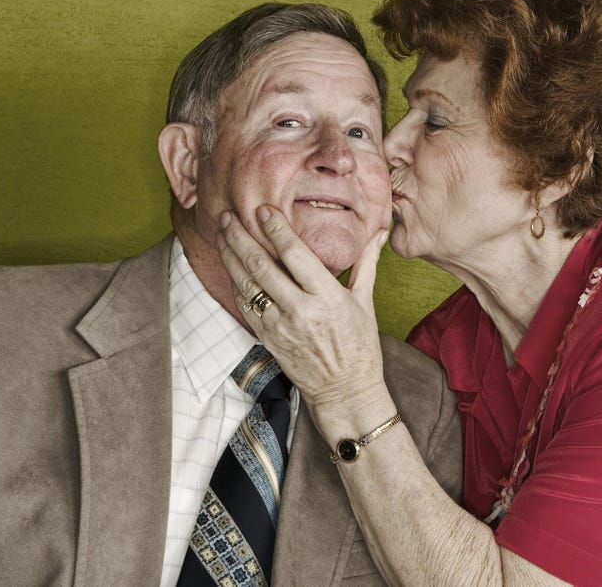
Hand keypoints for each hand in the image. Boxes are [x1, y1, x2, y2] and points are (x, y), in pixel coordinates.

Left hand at [217, 206, 389, 413]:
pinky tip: (230, 265)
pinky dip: (235, 283)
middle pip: (262, 265)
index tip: (263, 209)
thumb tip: (379, 230)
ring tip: (222, 233)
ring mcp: (280, 326)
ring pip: (247, 284)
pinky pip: (246, 305)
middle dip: (241, 237)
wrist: (345, 391)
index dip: (276, 229)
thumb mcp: (366, 302)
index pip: (295, 254)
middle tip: (228, 215)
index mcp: (327, 297)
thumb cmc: (359, 347)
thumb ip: (367, 263)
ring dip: (231, 256)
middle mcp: (301, 310)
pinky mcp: (268, 339)